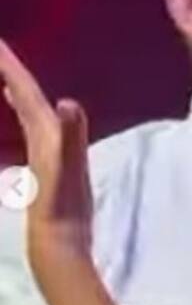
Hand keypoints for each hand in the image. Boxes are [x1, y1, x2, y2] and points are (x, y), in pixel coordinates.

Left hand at [0, 39, 92, 258]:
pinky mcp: (50, 164)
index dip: (9, 65)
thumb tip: (67, 103)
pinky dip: (30, 117)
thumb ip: (70, 134)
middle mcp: (37, 136)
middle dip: (9, 72)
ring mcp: (42, 151)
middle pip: (18, 96)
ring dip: (16, 93)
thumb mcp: (68, 165)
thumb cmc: (61, 202)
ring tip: (7, 78)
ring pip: (24, 113)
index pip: (21, 90)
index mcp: (41, 130)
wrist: (58, 239)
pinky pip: (35, 129)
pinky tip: (32, 121)